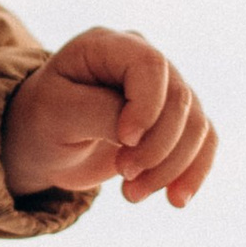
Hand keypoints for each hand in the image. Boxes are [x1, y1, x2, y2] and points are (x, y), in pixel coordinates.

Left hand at [2, 31, 216, 210]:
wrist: (43, 144)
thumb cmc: (42, 120)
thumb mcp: (57, 115)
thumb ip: (102, 115)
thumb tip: (143, 134)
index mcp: (108, 46)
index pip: (151, 65)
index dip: (147, 107)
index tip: (124, 142)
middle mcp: (142, 60)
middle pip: (180, 98)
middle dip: (158, 147)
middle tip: (124, 175)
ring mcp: (163, 89)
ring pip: (195, 125)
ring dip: (171, 167)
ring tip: (133, 194)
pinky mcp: (175, 120)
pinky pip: (203, 142)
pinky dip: (193, 173)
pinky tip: (175, 200)